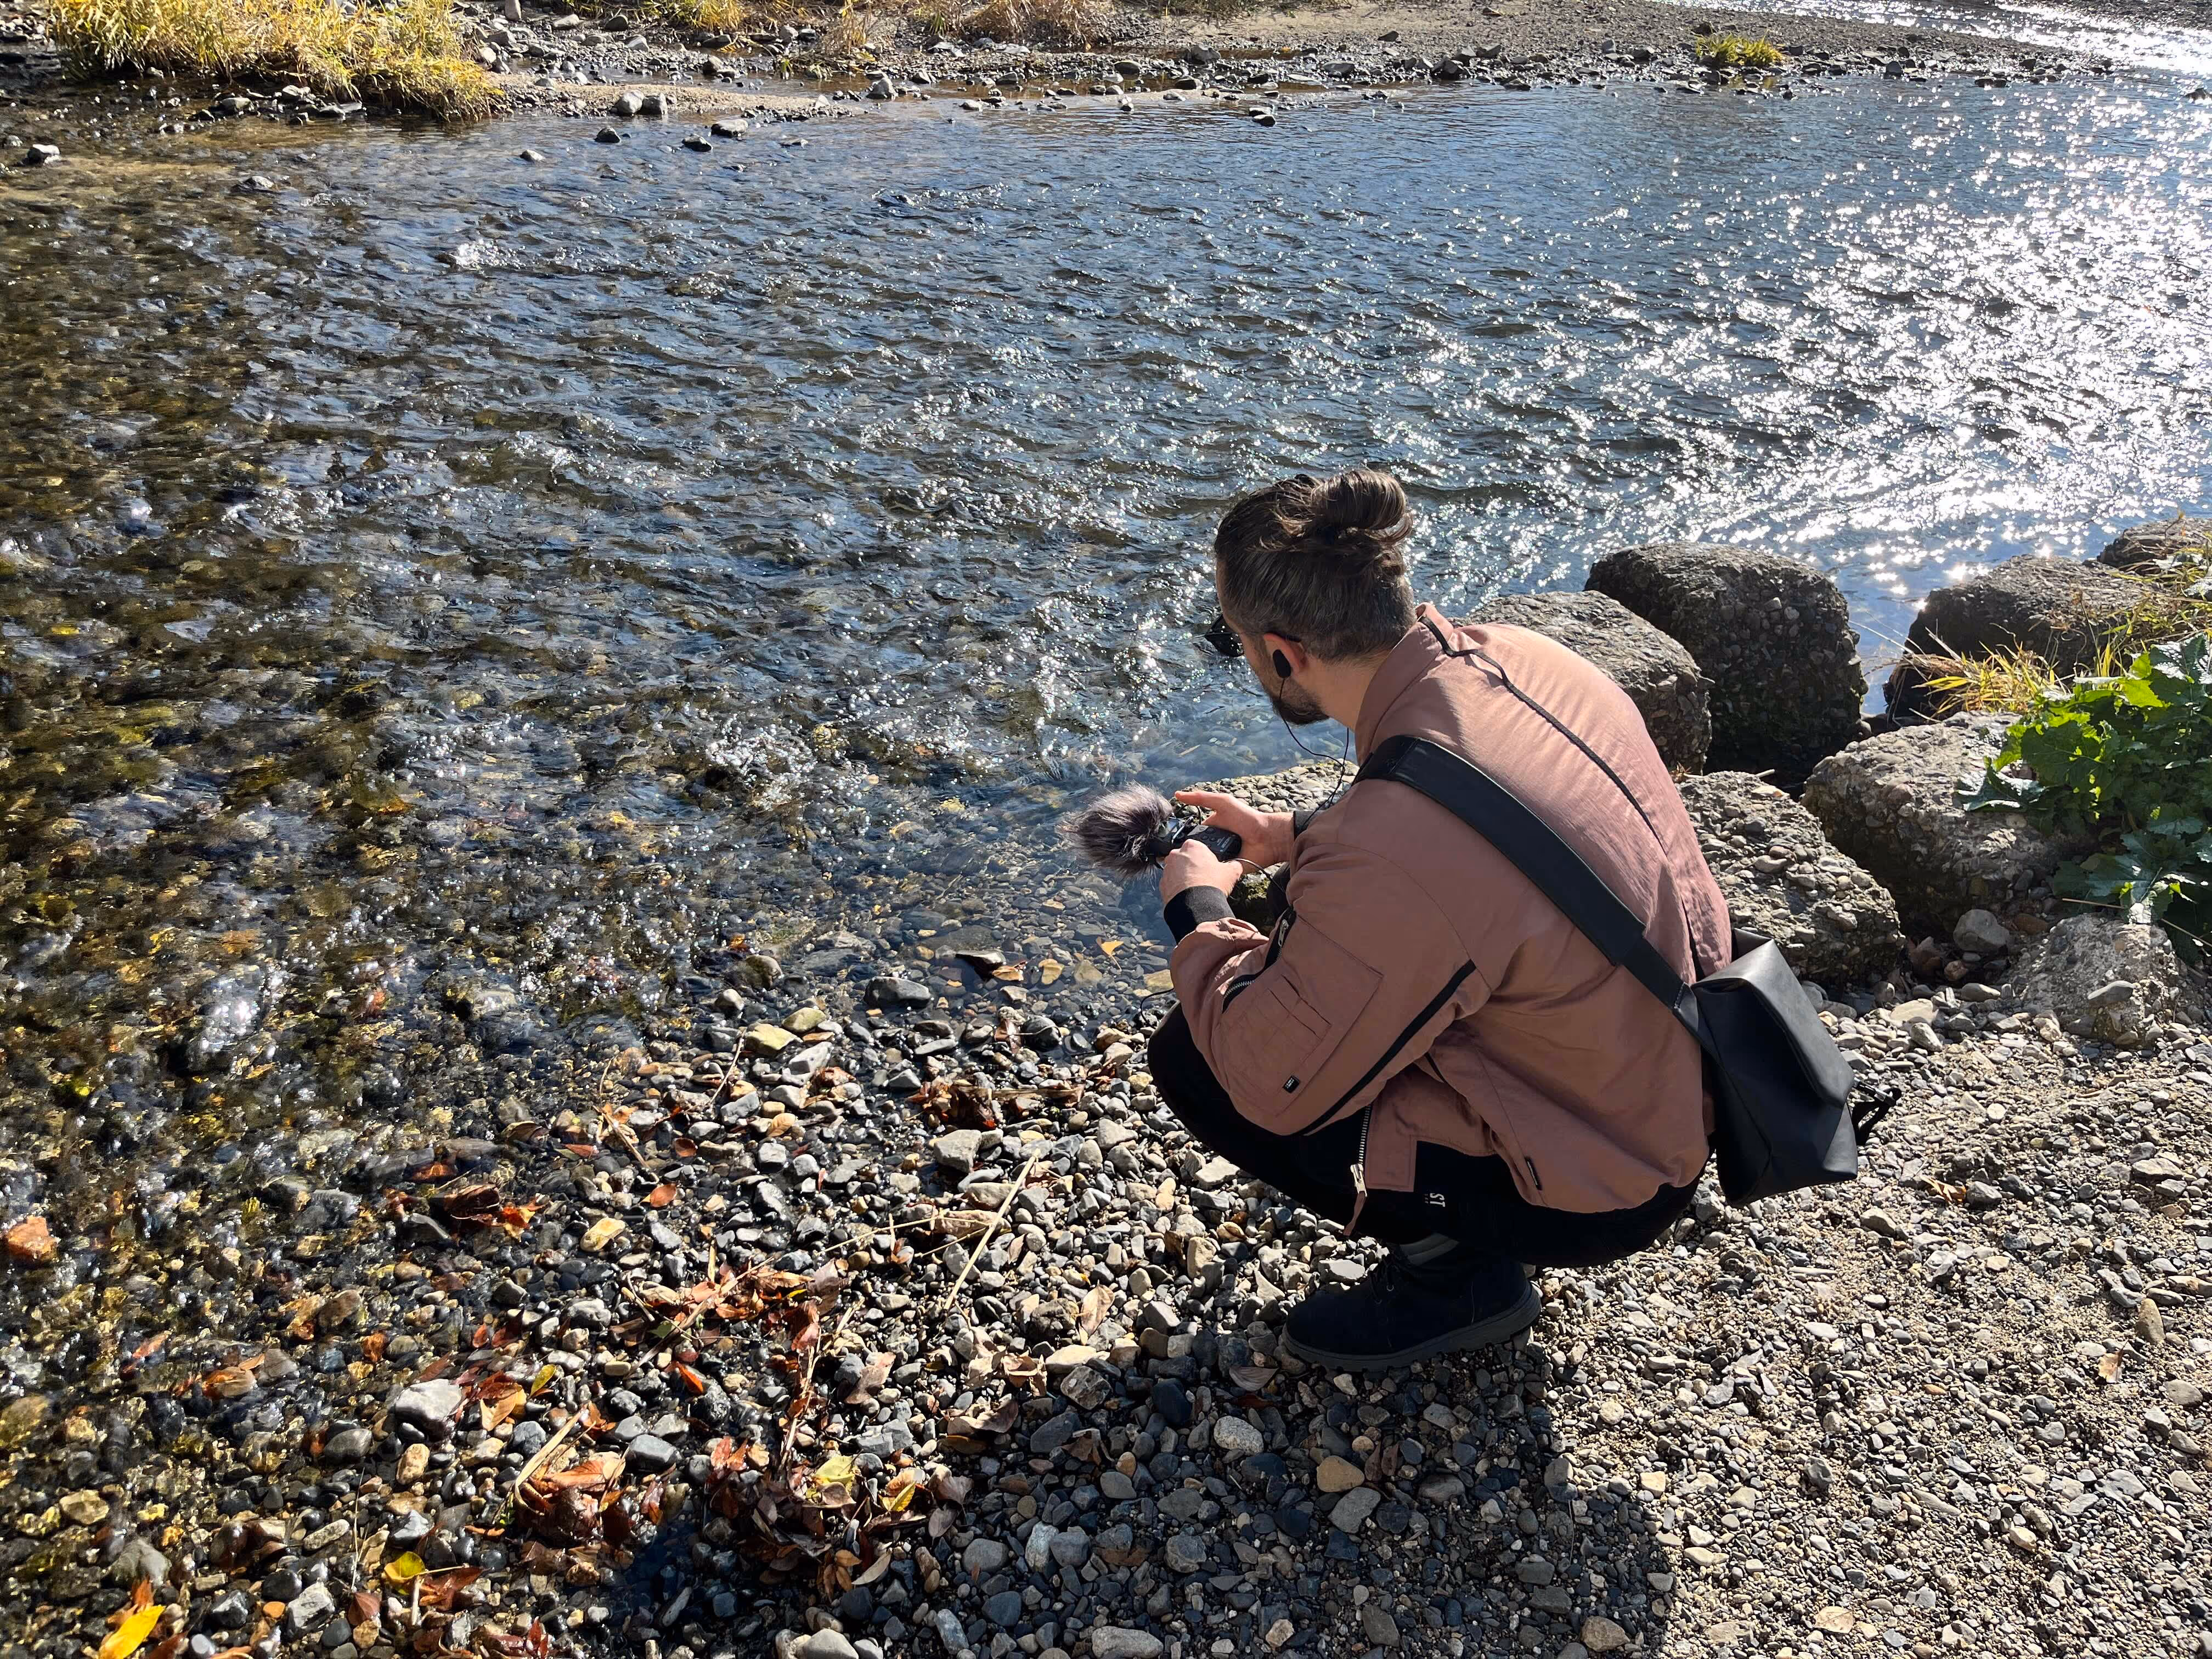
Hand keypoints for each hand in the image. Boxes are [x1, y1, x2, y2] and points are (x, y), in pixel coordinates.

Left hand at [1159, 837, 1241, 902]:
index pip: (1200, 847)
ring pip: (1177, 871)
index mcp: (1193, 846)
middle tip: (1204, 878)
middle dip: (1193, 867)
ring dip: (1184, 877)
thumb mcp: (1231, 872)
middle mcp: (1176, 855)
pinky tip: (1188, 895)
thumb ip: (1234, 865)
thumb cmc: (1211, 884)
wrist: (1196, 905)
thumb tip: (1236, 865)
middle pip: (1186, 858)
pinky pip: (1171, 884)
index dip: (1206, 858)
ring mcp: (1167, 869)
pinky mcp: (1162, 884)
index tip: (1211, 867)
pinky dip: (1177, 889)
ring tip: (1196, 889)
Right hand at [1173, 790, 1293, 869]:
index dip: (1184, 838)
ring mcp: (1222, 857)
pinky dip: (1210, 872)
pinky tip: (1201, 873)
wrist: (1268, 838)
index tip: (1172, 843)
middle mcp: (1216, 843)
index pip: (1193, 835)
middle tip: (1180, 857)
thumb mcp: (1223, 803)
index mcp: (1213, 828)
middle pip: (1197, 850)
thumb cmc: (1247, 818)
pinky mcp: (1228, 869)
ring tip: (1189, 866)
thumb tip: (1177, 795)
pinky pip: (1215, 873)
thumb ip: (1201, 798)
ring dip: (1199, 863)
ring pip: (1203, 863)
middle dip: (1190, 853)